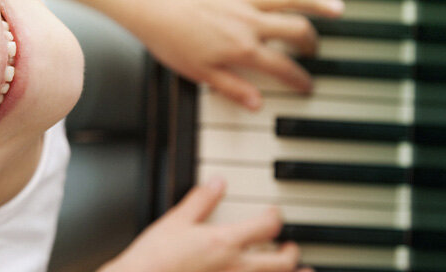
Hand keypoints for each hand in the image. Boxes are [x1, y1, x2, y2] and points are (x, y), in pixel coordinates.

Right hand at [100, 181, 310, 271]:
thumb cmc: (154, 258)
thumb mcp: (175, 221)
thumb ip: (201, 201)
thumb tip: (217, 182)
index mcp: (225, 242)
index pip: (267, 226)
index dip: (275, 217)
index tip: (274, 215)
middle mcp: (236, 268)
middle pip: (281, 262)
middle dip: (291, 254)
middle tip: (291, 248)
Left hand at [122, 0, 343, 108]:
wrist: (152, 7)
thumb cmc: (171, 41)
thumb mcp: (200, 74)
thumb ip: (232, 88)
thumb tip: (257, 104)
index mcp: (242, 49)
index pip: (281, 67)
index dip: (299, 79)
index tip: (307, 86)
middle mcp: (249, 23)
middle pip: (294, 30)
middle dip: (311, 42)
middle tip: (315, 50)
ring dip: (316, 3)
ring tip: (337, 9)